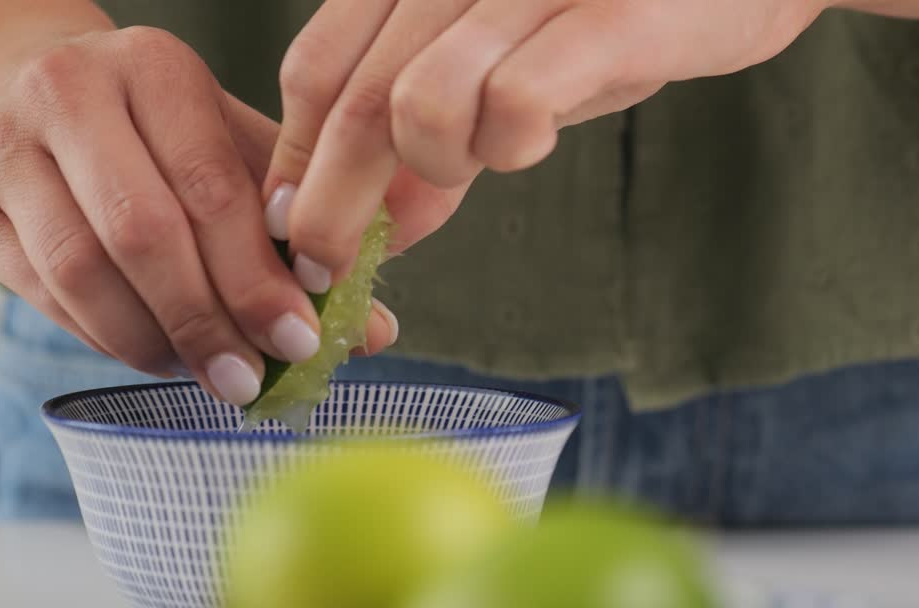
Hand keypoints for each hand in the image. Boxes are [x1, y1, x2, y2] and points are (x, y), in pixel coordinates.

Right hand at [0, 24, 397, 406]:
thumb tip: (371, 328)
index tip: (301, 338)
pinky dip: (108, 339)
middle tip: (250, 379)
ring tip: (208, 375)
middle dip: (208, 320)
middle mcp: (69, 96)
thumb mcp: (227, 146)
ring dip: (155, 341)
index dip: (257, 274)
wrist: (12, 88)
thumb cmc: (147, 128)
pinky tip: (156, 354)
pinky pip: (45, 298)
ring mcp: (5, 152)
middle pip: (143, 232)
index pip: (212, 186)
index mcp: (153, 70)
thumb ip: (297, 227)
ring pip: (81, 272)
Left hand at [262, 0, 825, 284]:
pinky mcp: (610, 15)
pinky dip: (509, 146)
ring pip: (418, 107)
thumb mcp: (512, 66)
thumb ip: (440, 134)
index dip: (296, 157)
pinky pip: (515, 104)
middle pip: (355, 100)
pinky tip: (533, 140)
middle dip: (331, 206)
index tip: (293, 230)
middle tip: (327, 271)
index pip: (319, 67)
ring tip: (482, 163)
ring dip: (434, 170)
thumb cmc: (625, 17)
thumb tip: (378, 225)